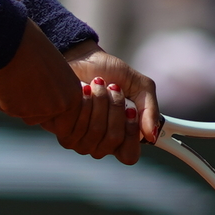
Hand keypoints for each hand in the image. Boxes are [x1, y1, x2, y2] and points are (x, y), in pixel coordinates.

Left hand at [0, 32, 158, 161]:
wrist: (80, 57)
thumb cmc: (110, 72)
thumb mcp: (139, 85)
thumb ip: (149, 109)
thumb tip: (151, 136)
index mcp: (122, 136)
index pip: (129, 156)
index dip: (131, 136)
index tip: (130, 111)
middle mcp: (101, 143)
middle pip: (114, 140)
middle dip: (116, 108)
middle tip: (112, 88)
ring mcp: (81, 140)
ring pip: (96, 133)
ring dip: (101, 102)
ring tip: (97, 85)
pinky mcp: (64, 130)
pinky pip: (78, 126)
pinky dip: (86, 102)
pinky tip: (82, 89)